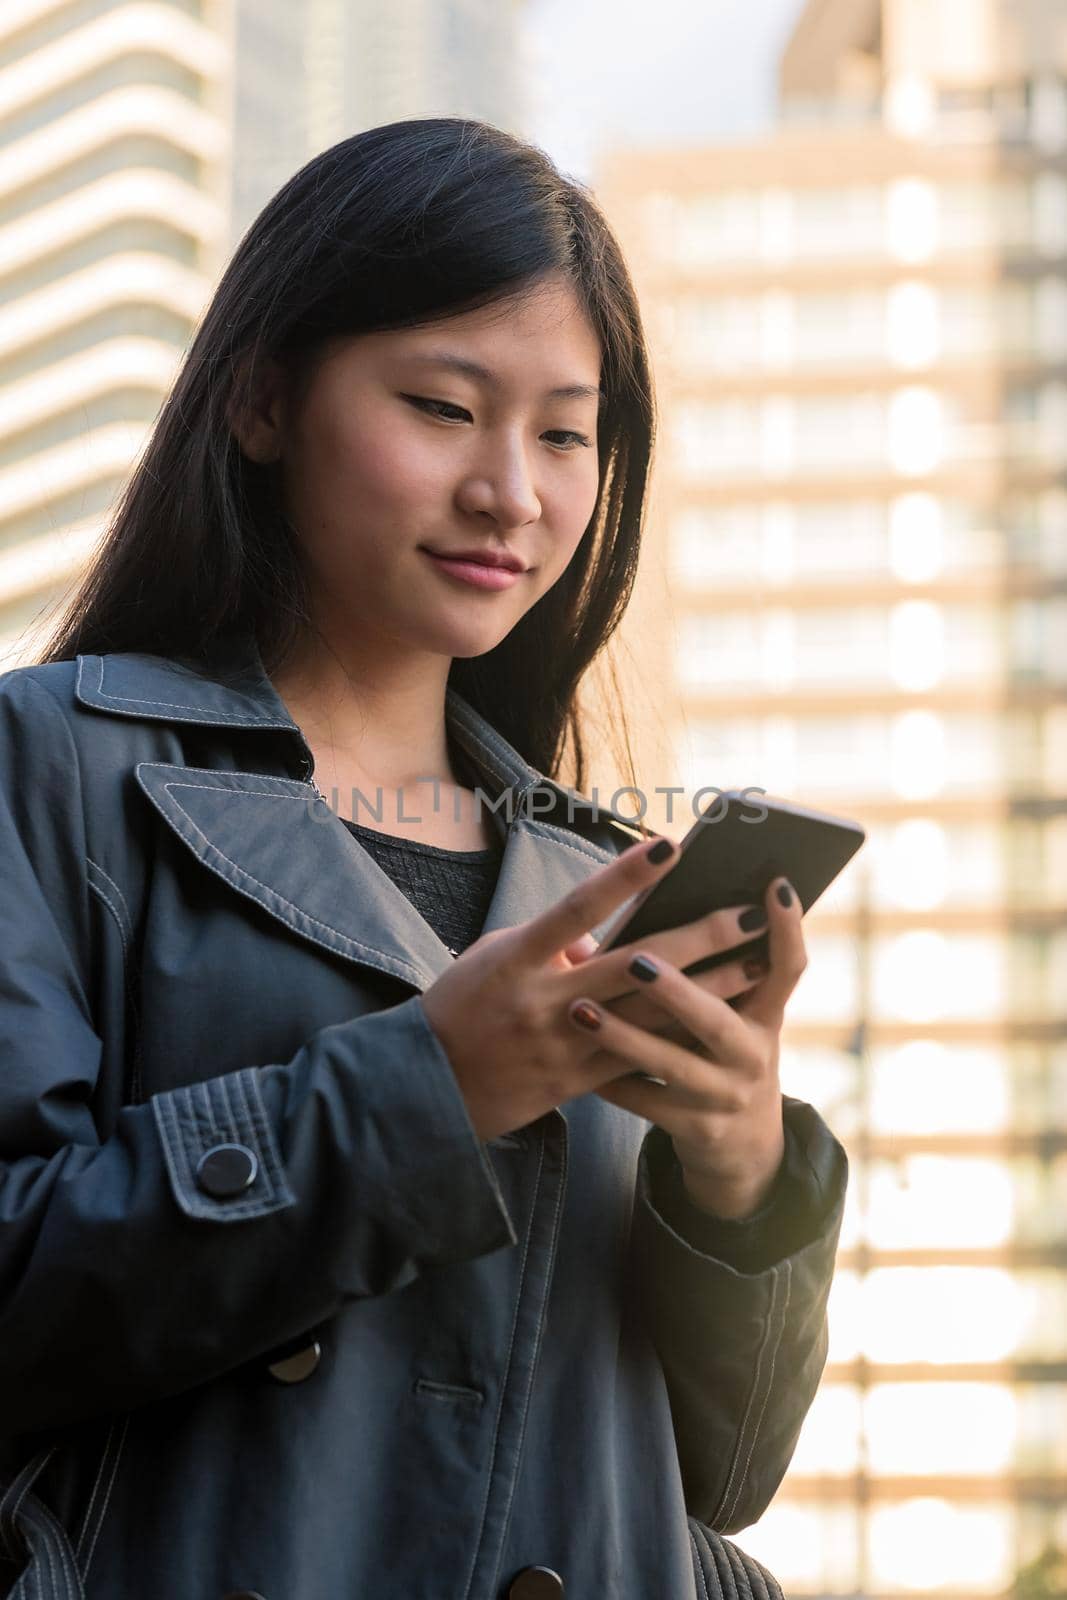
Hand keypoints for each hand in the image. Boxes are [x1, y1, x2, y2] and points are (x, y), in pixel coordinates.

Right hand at [418, 832, 779, 1146]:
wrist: (430, 1088)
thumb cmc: (464, 1004)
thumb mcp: (497, 956)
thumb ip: (553, 938)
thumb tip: (609, 924)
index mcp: (518, 958)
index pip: (580, 908)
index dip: (626, 876)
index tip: (673, 846)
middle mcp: (546, 1001)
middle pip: (635, 964)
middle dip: (699, 937)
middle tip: (749, 912)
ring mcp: (565, 1045)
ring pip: (652, 1013)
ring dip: (710, 987)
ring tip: (759, 961)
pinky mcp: (578, 1081)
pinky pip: (640, 1055)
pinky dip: (684, 1033)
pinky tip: (723, 1019)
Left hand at [566, 878, 805, 1218]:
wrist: (744, 1149)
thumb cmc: (724, 1055)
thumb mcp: (736, 1019)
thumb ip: (714, 977)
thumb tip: (662, 909)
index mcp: (767, 1017)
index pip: (788, 968)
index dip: (787, 929)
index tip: (775, 885)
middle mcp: (755, 1056)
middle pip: (717, 1020)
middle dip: (676, 991)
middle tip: (636, 961)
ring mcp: (726, 1096)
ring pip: (671, 1064)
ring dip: (623, 1037)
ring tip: (580, 1010)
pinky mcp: (696, 1129)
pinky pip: (643, 1100)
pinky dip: (609, 1079)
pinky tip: (572, 1057)